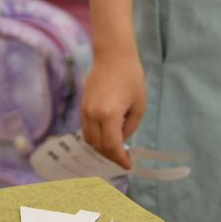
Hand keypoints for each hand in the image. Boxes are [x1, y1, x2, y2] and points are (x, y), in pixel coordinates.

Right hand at [81, 48, 145, 168]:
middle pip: (98, 146)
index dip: (120, 159)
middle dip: (111, 156)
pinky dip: (94, 137)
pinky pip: (85, 128)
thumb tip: (122, 140)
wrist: (112, 56)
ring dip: (101, 147)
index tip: (129, 165)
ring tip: (114, 148)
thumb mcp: (139, 106)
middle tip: (123, 158)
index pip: (112, 146)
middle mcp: (93, 115)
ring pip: (88, 138)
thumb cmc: (131, 78)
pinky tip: (106, 135)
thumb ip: (130, 127)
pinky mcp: (82, 105)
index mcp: (109, 115)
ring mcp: (84, 110)